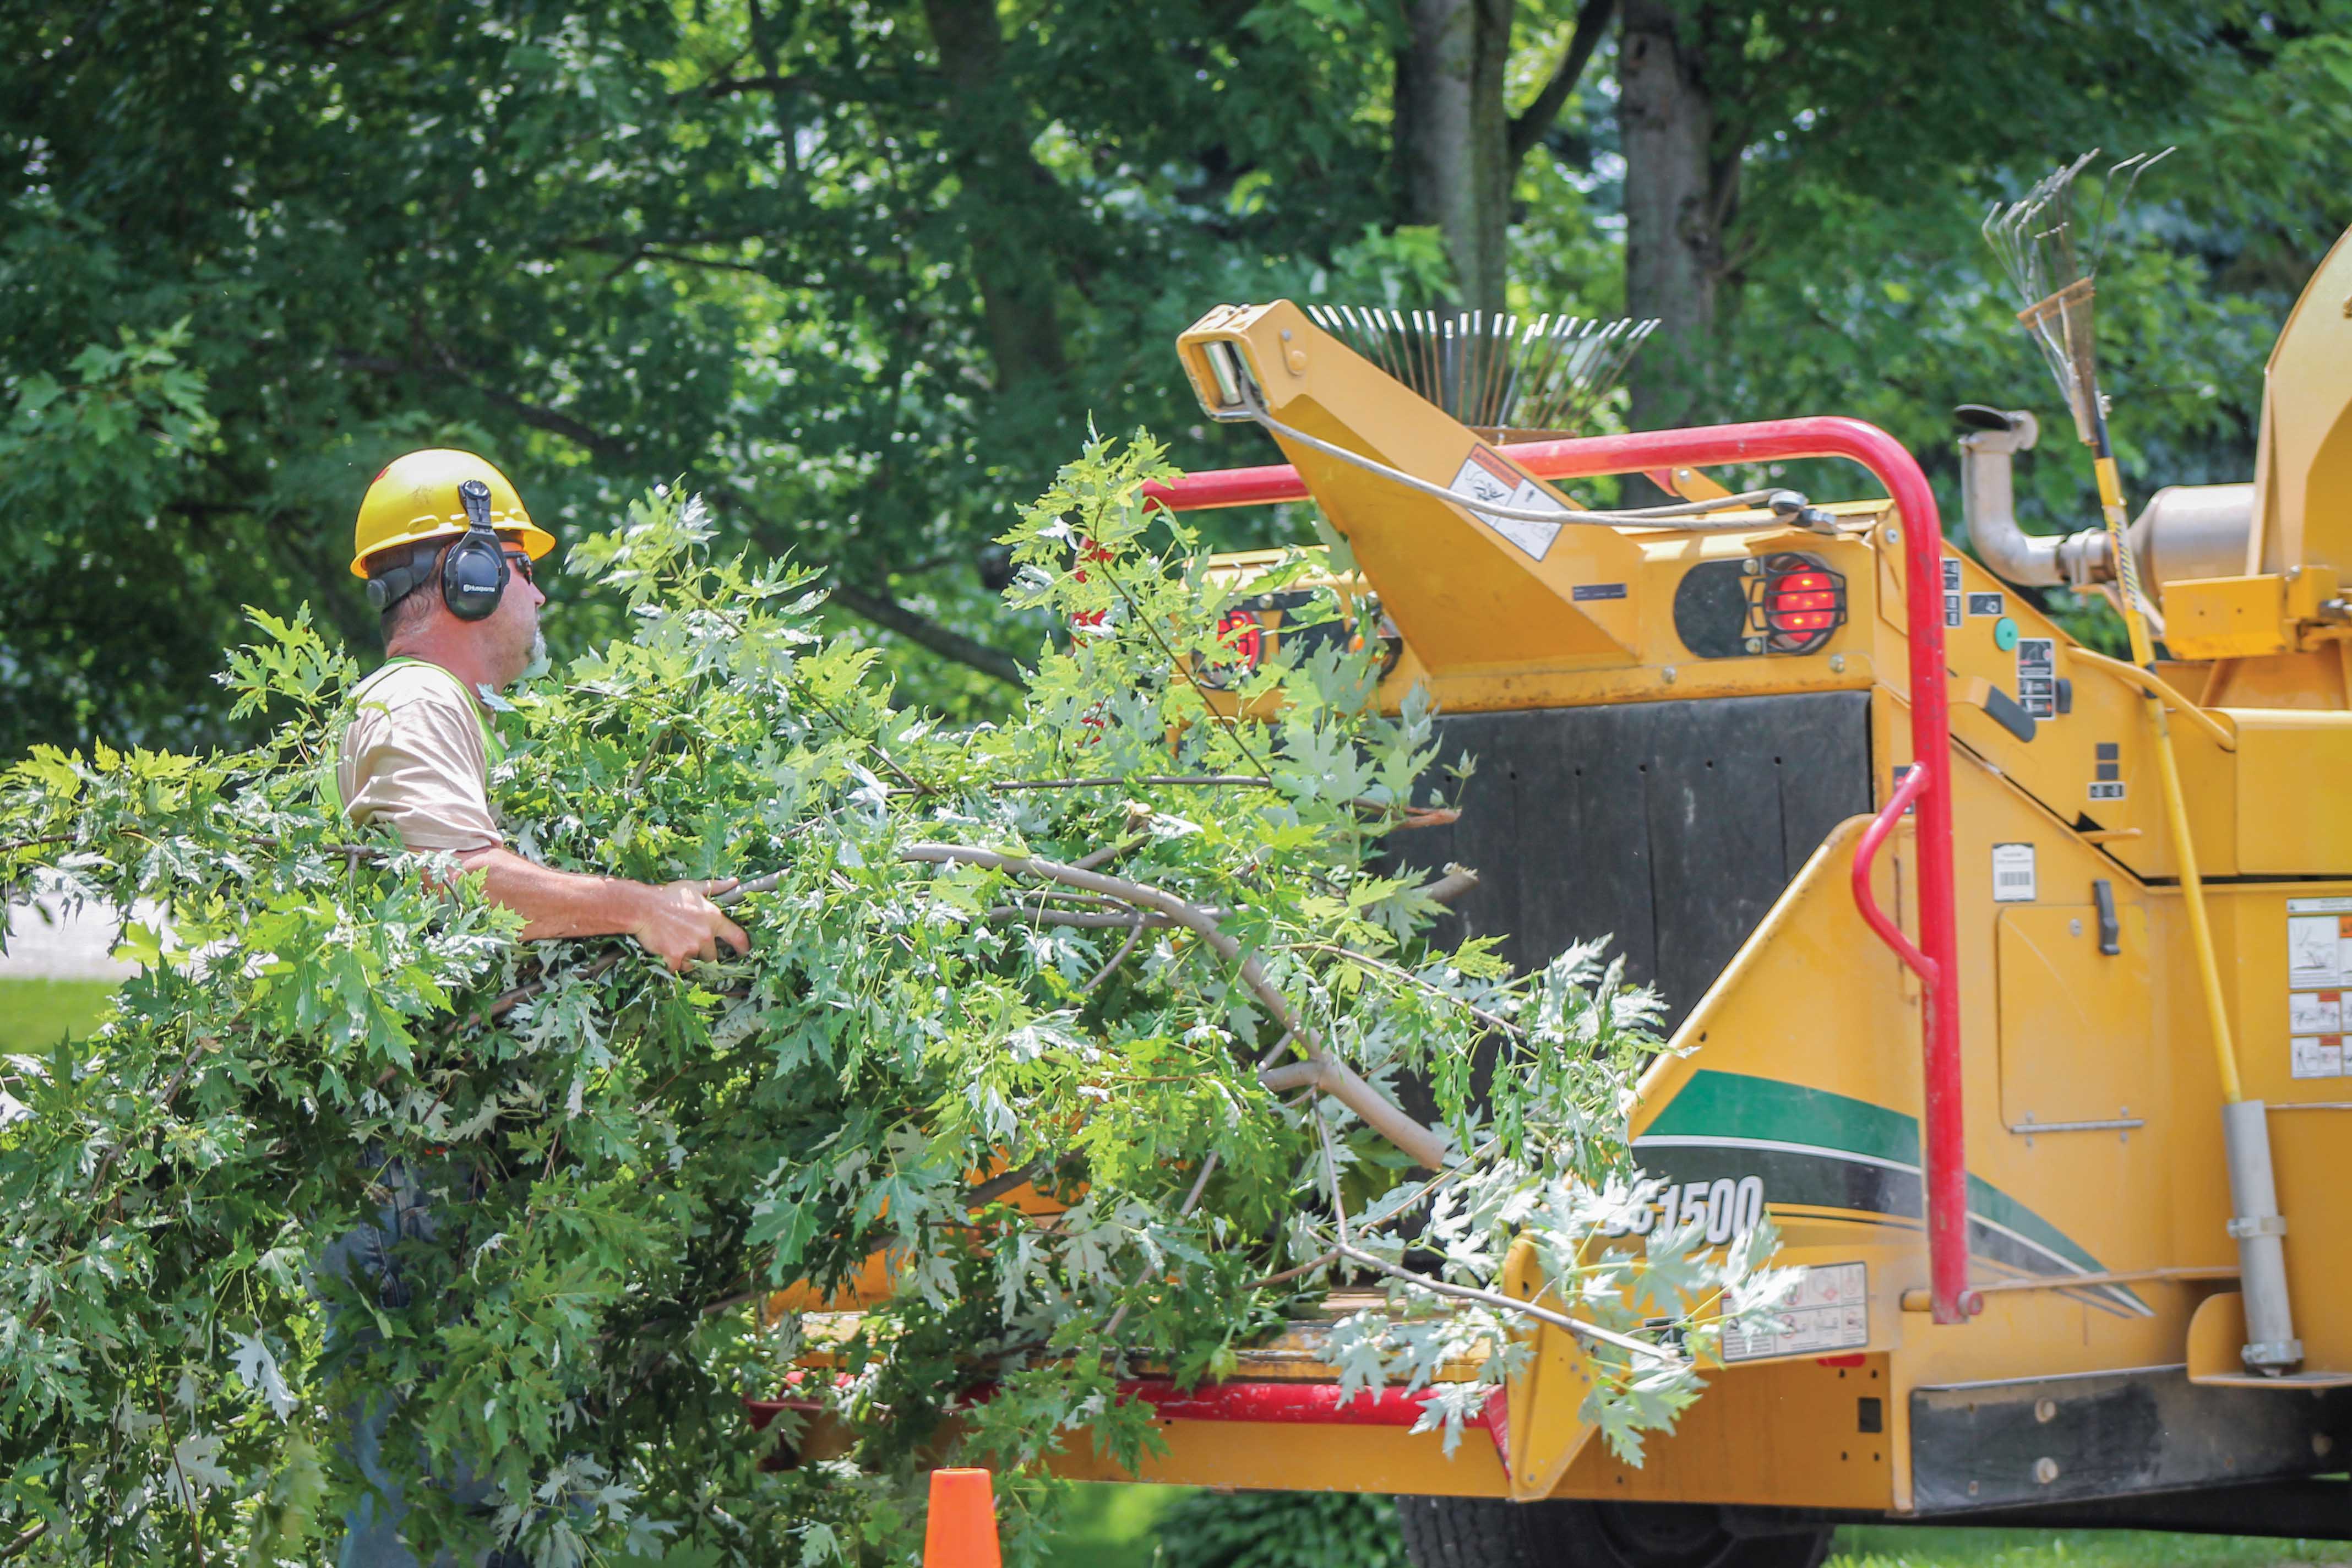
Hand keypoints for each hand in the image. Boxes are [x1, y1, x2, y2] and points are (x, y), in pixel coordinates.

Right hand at [627, 877, 751, 971]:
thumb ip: (716, 887)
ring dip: (688, 958)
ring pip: (695, 963)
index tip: (744, 952)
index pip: (737, 936)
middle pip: (713, 955)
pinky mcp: (676, 956)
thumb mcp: (694, 887)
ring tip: (677, 945)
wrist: (644, 907)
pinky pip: (679, 968)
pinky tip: (668, 953)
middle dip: (704, 953)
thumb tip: (734, 882)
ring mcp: (691, 947)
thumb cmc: (668, 896)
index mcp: (714, 918)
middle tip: (691, 944)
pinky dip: (674, 964)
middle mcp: (706, 935)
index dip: (743, 947)